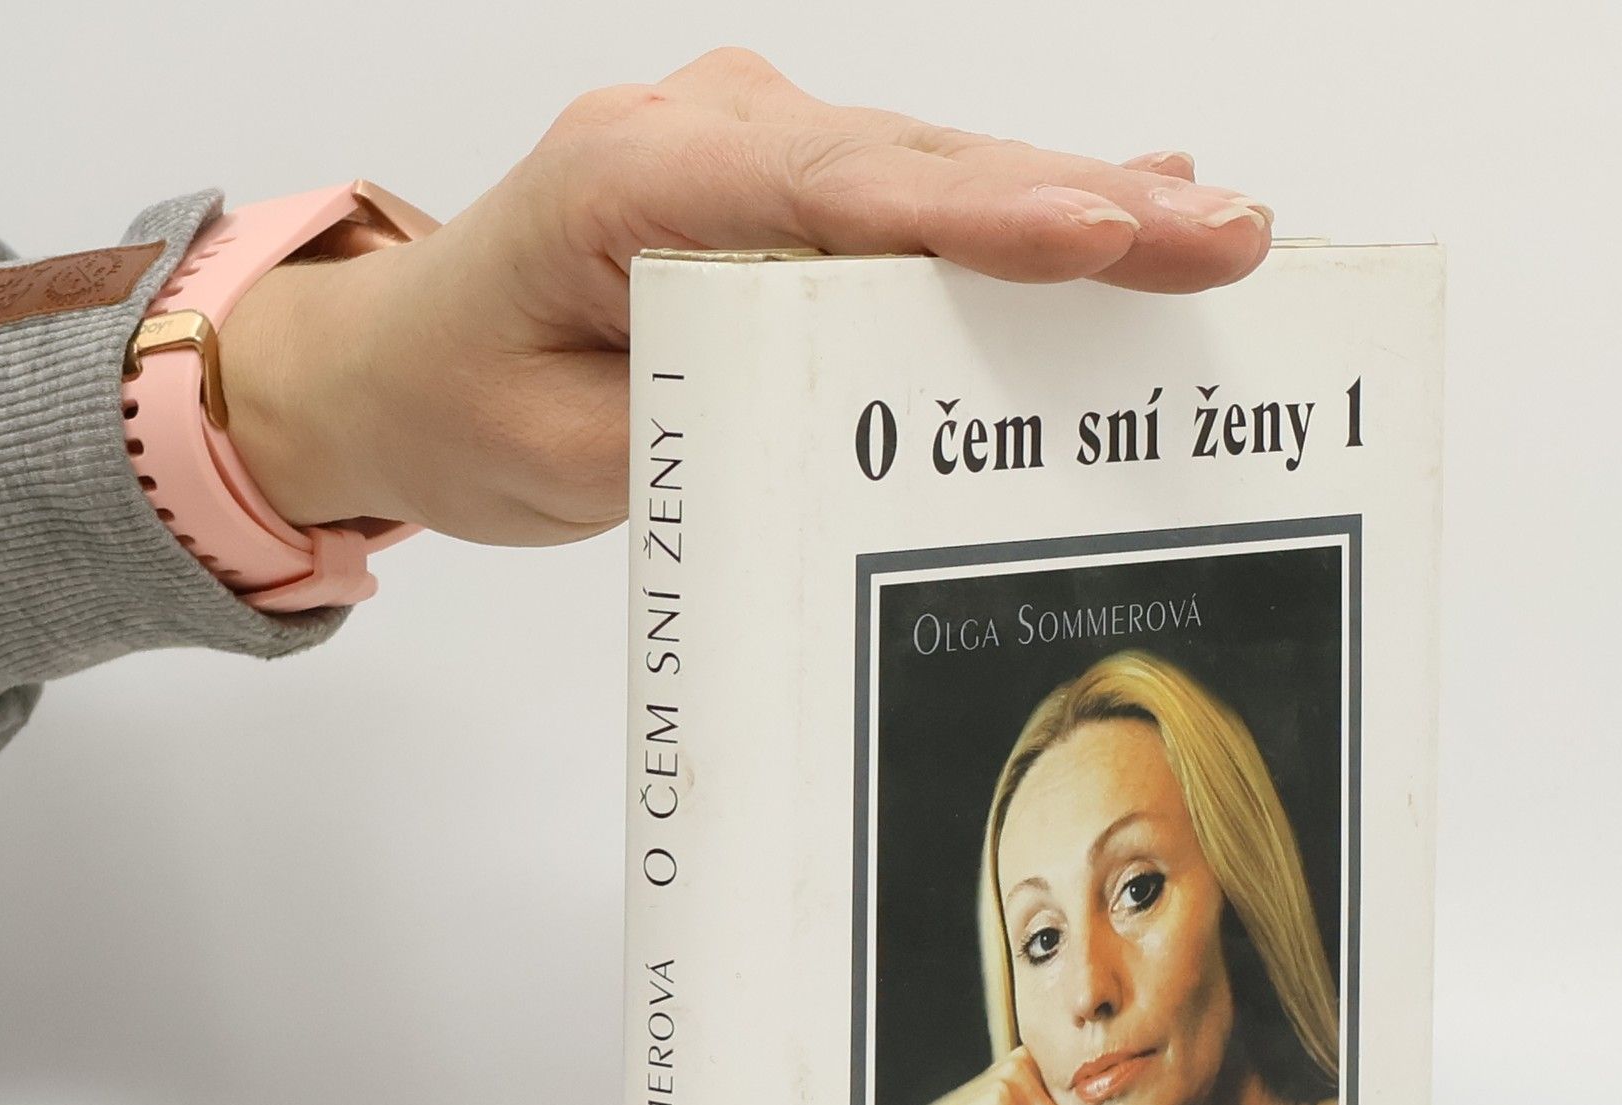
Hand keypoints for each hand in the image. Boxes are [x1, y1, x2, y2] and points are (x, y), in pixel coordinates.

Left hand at [218, 47, 1273, 540]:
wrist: (400, 364)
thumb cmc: (463, 401)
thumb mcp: (564, 455)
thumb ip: (703, 427)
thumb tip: (855, 419)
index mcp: (625, 179)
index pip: (826, 190)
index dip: (974, 212)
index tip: (1096, 234)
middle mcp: (699, 133)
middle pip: (910, 167)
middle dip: (1074, 205)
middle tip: (1221, 239)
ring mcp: (744, 147)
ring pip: (929, 172)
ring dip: (1070, 205)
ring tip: (1208, 234)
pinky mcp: (776, 186)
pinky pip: (909, 193)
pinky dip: (1014, 211)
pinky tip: (1126, 206)